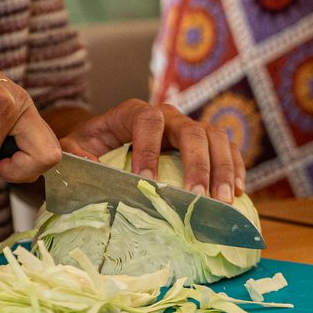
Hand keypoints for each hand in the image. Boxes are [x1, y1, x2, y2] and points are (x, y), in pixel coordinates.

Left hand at [59, 99, 245, 202]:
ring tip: (223, 201)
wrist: (106, 143)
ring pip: (215, 137)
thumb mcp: (75, 148)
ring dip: (222, 168)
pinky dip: (235, 168)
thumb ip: (77, 154)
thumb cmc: (91, 147)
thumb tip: (91, 167)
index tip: (146, 183)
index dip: (148, 150)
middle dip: (197, 164)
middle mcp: (167, 115)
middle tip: (198, 198)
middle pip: (190, 130)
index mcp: (134, 112)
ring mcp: (188, 127)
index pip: (147, 120)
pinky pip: (227, 148)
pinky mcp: (204, 143)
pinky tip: (238, 193)